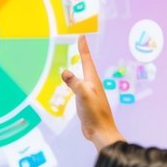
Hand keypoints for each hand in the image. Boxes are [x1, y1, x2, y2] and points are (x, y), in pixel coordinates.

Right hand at [60, 35, 124, 151]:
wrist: (101, 131)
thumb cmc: (94, 113)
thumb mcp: (83, 96)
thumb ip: (75, 83)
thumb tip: (65, 71)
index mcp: (93, 80)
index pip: (87, 60)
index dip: (83, 48)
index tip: (81, 36)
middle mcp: (92, 84)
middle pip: (86, 65)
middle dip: (82, 54)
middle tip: (79, 43)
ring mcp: (90, 93)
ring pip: (82, 76)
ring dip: (78, 67)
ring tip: (74, 60)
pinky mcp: (86, 101)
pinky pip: (78, 87)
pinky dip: (73, 81)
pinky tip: (71, 85)